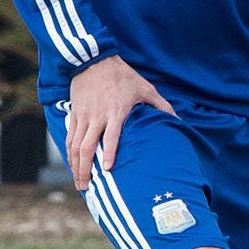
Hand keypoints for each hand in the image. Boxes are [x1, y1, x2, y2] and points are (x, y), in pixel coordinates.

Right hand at [65, 56, 173, 191]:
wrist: (94, 61)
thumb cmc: (124, 76)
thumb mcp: (146, 88)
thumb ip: (162, 106)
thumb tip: (179, 120)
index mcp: (116, 112)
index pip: (111, 137)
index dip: (109, 154)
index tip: (107, 170)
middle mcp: (97, 116)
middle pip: (87, 147)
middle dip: (84, 168)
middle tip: (85, 186)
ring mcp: (84, 116)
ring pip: (75, 145)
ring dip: (75, 164)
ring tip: (78, 181)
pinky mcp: (75, 114)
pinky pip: (70, 136)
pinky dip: (69, 152)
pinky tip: (72, 163)